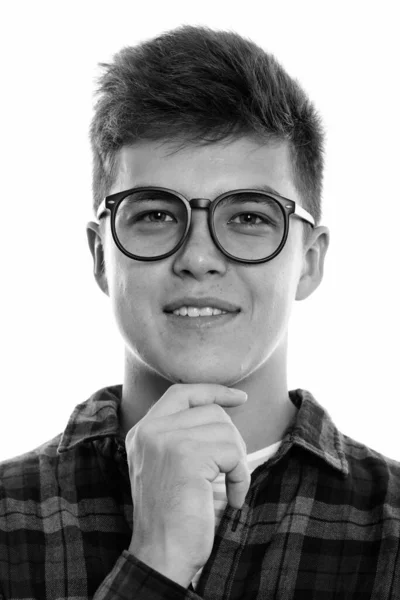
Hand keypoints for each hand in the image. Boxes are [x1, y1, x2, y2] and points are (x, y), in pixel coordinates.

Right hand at [126, 383, 249, 587]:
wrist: (161, 554)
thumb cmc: (173, 515)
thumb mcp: (168, 466)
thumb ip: (183, 435)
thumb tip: (222, 409)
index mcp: (143, 431)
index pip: (181, 392)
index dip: (213, 391)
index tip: (239, 398)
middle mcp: (150, 430)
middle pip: (211, 411)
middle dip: (231, 440)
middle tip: (229, 472)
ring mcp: (166, 440)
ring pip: (226, 430)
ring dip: (238, 462)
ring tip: (229, 488)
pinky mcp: (186, 456)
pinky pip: (233, 453)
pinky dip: (241, 477)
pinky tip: (233, 499)